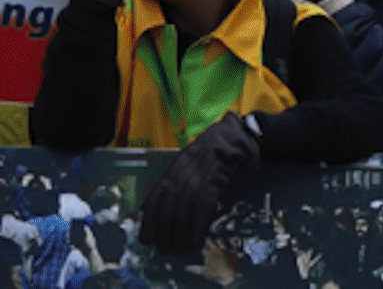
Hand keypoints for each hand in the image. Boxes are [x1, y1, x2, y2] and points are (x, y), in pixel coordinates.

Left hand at [139, 114, 259, 254]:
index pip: (151, 203)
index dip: (148, 224)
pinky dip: (198, 231)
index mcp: (169, 174)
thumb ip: (170, 182)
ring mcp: (195, 183)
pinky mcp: (212, 187)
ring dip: (180, 238)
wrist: (230, 136)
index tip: (147, 240)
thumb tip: (149, 206)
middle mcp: (178, 180)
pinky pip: (201, 214)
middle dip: (164, 237)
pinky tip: (197, 243)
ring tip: (180, 252)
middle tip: (166, 252)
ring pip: (181, 217)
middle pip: (165, 214)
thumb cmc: (207, 150)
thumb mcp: (182, 163)